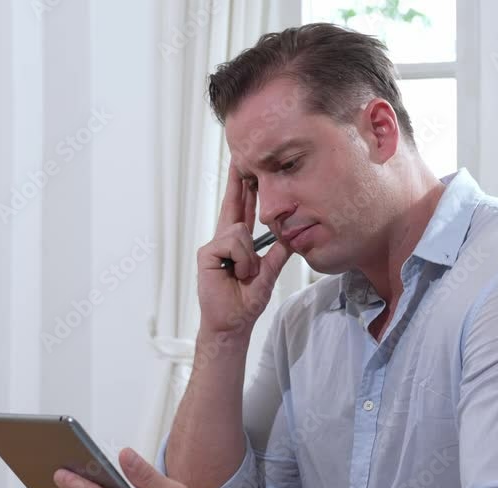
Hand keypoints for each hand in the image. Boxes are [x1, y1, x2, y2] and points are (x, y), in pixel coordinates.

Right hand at [196, 162, 291, 337]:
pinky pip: (232, 243)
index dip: (244, 189)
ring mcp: (215, 245)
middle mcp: (225, 239)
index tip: (246, 169)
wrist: (233, 321)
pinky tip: (236, 274)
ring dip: (249, 257)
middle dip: (236, 181)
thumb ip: (278, 253)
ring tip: (244, 274)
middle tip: (239, 155)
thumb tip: (291, 235)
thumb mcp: (268, 274)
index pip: (242, 210)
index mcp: (239, 242)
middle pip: (232, 204)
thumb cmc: (246, 301)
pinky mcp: (207, 253)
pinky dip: (240, 260)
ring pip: (240, 231)